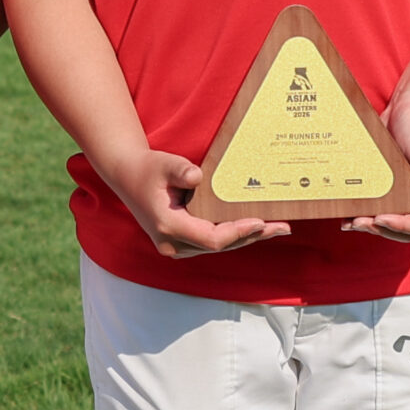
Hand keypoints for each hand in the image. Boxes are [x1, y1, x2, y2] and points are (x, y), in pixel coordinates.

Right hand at [99, 148, 290, 258]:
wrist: (127, 177)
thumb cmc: (147, 169)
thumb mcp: (163, 163)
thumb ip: (179, 170)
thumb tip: (197, 176)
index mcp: (169, 226)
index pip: (211, 238)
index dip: (238, 232)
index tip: (260, 222)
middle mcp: (173, 243)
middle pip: (221, 246)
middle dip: (252, 236)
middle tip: (282, 227)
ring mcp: (178, 246)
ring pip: (219, 246)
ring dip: (247, 237)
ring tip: (277, 228)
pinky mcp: (183, 243)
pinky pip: (214, 242)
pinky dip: (235, 235)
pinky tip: (256, 228)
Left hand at [348, 91, 409, 241]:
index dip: (402, 226)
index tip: (380, 218)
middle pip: (407, 228)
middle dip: (383, 229)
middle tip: (359, 222)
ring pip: (393, 219)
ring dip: (373, 225)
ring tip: (351, 221)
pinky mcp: (394, 183)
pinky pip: (383, 204)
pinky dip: (368, 211)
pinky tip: (349, 211)